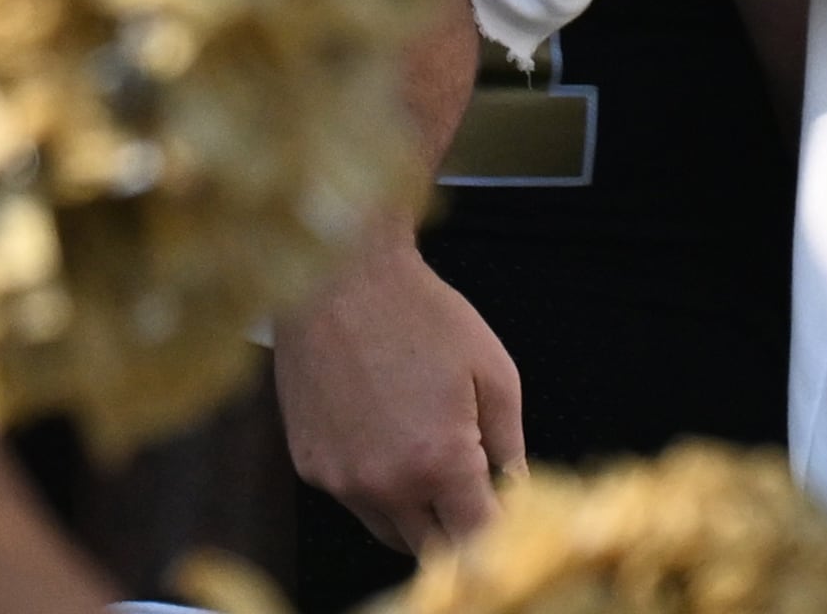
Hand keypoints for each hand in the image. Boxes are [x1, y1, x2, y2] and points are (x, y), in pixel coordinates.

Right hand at [272, 230, 524, 551]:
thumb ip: (509, 444)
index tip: (509, 518)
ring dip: (418, 515)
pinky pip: (353, 500)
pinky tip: (388, 441)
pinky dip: (377, 488)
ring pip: (389, 530)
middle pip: (432, 546)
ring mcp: (341, 481)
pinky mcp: (310, 467)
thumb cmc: (421, 315)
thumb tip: (516, 489)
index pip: (477, 537)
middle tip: (476, 494)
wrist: (340, 280)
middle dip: (459, 530)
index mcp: (439, 462)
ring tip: (432, 462)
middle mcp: (385, 484)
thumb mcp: (494, 372)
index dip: (500, 534)